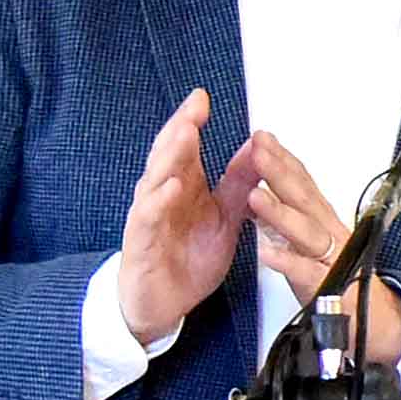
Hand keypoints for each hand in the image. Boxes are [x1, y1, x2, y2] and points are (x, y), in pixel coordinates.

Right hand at [117, 88, 258, 343]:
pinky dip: (159, 201)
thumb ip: (239, 184)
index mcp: (183, 186)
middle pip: (168, 155)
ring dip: (169, 157)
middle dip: (180, 129)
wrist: (164, 303)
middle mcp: (163, 195)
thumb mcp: (224, 218)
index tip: (201, 96)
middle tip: (193, 108)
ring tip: (184, 134)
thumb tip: (258, 148)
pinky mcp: (142, 243)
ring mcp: (150, 217)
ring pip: (155, 180)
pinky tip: (171, 187)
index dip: (190, 120)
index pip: (184, 146)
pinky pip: (149, 218)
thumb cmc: (188, 258)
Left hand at [245, 131, 400, 364]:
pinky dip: (287, 263)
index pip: (303, 182)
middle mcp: (328, 233)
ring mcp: (329, 258)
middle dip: (279, 172)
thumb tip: (261, 191)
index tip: (262, 137)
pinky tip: (266, 254)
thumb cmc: (343, 278)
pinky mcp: (327, 288)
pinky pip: (305, 273)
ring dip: (280, 212)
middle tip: (257, 150)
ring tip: (255, 196)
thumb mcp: (314, 241)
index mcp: (323, 220)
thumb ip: (291, 217)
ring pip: (304, 232)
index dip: (283, 158)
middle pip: (303, 197)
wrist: (374, 320)